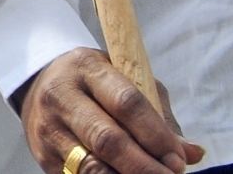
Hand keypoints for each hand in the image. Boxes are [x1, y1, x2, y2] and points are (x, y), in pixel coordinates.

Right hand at [19, 48, 202, 173]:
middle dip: (145, 166)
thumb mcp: (125, 81)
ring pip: (91, 167)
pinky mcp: (43, 156)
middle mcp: (61, 96)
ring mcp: (48, 128)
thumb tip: (192, 153)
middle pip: (107, 139)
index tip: (178, 159)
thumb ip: (159, 115)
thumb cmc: (95, 85)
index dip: (157, 135)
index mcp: (86, 69)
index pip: (127, 103)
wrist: (40, 86)